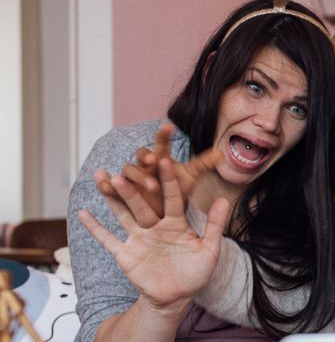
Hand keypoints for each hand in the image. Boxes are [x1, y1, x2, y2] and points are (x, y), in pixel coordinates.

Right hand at [81, 158, 229, 311]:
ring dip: (112, 199)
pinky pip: (108, 239)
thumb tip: (225, 199)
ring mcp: (138, 238)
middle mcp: (155, 226)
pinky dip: (95, 228)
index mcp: (176, 223)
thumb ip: (215, 225)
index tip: (165, 161)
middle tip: (124, 170)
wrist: (177, 297)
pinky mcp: (125, 253)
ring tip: (102, 177)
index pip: (172, 199)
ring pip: (123, 215)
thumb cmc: (195, 273)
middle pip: (142, 204)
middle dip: (133, 189)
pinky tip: (82, 213)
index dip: (168, 181)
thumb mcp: (209, 249)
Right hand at [96, 123, 220, 225]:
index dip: (163, 135)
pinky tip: (105, 187)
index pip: (161, 145)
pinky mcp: (119, 194)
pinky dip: (105, 186)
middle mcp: (144, 167)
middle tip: (154, 161)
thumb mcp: (190, 178)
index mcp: (160, 160)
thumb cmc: (176, 192)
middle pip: (142, 157)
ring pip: (127, 172)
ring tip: (148, 185)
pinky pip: (109, 188)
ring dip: (135, 176)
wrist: (163, 214)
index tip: (169, 126)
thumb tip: (222, 152)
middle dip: (146, 158)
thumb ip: (204, 164)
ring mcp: (130, 180)